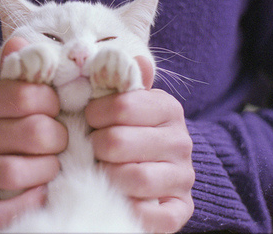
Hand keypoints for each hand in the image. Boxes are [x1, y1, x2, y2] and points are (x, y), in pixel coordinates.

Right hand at [0, 37, 66, 229]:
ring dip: (48, 170)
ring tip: (53, 165)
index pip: (29, 95)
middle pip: (33, 133)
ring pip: (16, 172)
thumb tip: (20, 41)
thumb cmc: (15, 124)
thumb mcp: (18, 93)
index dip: (55, 104)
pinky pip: (2, 209)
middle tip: (61, 141)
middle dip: (59, 139)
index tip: (58, 110)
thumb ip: (24, 70)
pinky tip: (39, 191)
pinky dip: (30, 201)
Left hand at [85, 57, 194, 232]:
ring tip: (101, 171)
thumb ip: (123, 82)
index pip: (122, 105)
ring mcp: (183, 177)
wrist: (155, 173)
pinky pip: (151, 214)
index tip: (89, 119)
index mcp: (168, 108)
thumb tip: (136, 59)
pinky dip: (128, 207)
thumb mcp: (125, 104)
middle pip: (118, 142)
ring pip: (132, 177)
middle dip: (96, 147)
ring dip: (106, 176)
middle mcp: (181, 141)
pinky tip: (119, 197)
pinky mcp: (180, 209)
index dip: (95, 114)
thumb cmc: (128, 132)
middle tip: (93, 149)